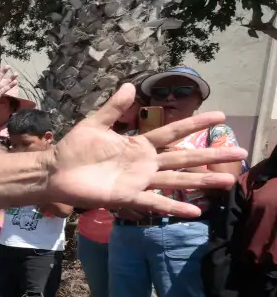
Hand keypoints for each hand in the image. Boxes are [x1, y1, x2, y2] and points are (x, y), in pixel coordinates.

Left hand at [42, 84, 243, 215]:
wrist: (54, 172)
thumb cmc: (74, 148)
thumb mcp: (94, 124)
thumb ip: (113, 107)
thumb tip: (129, 85)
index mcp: (139, 144)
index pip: (173, 132)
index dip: (195, 124)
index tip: (220, 116)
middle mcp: (145, 163)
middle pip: (184, 157)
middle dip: (211, 155)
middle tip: (241, 152)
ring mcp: (139, 181)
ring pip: (176, 180)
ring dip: (201, 182)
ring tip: (227, 182)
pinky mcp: (127, 197)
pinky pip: (154, 203)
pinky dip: (173, 206)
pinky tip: (196, 211)